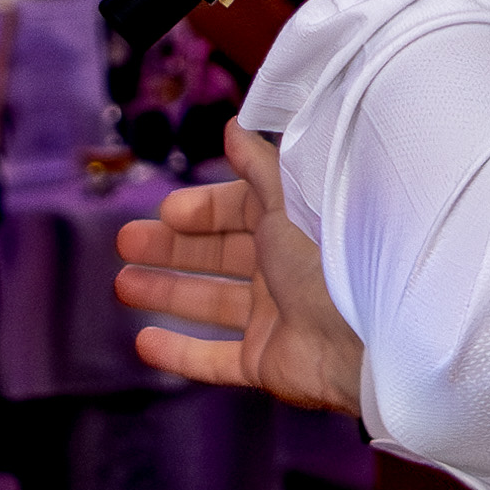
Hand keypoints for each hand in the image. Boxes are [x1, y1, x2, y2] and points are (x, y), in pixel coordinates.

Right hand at [114, 128, 365, 414]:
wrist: (366, 334)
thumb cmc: (333, 257)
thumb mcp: (290, 196)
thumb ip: (258, 165)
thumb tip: (233, 126)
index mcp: (291, 227)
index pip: (238, 212)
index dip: (202, 210)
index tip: (168, 211)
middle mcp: (282, 271)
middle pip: (217, 255)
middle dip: (171, 247)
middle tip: (127, 242)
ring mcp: (274, 319)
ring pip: (210, 303)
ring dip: (166, 292)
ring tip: (123, 285)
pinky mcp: (267, 363)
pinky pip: (215, 360)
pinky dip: (179, 352)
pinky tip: (143, 342)